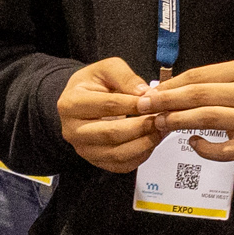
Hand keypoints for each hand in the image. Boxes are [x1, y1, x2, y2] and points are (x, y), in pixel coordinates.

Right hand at [58, 56, 165, 172]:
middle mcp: (72, 131)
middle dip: (141, 127)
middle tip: (162, 118)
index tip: (152, 101)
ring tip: (161, 129)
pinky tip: (153, 140)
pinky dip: (142, 155)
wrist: (80, 103)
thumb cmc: (93, 85)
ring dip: (145, 143)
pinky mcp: (97, 161)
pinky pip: (122, 165)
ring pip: (118, 154)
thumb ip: (126, 77)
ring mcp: (84, 149)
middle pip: (111, 134)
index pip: (107, 105)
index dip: (132, 104)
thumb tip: (146, 93)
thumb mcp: (106, 69)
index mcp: (71, 104)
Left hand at [150, 60, 233, 166]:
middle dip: (168, 101)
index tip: (151, 92)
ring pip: (207, 118)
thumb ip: (204, 84)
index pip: (199, 76)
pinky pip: (221, 149)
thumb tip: (163, 90)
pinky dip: (203, 147)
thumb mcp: (233, 83)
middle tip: (147, 107)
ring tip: (161, 123)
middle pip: (200, 95)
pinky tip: (193, 142)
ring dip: (179, 121)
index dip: (171, 85)